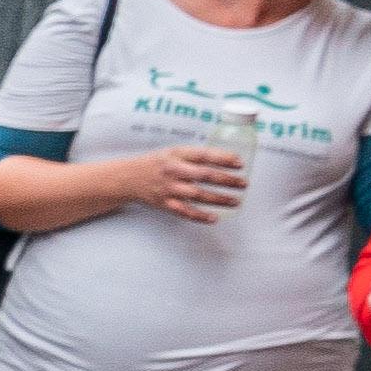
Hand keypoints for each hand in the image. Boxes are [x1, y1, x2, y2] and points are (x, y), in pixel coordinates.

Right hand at [117, 142, 250, 222]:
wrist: (126, 178)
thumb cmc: (154, 164)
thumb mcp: (172, 152)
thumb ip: (194, 156)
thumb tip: (224, 158)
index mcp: (175, 155)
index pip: (203, 155)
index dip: (223, 159)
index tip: (240, 163)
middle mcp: (172, 171)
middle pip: (204, 176)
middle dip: (227, 180)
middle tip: (243, 184)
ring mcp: (168, 189)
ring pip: (198, 195)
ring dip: (219, 199)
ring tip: (236, 201)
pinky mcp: (165, 203)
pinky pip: (185, 212)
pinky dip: (200, 216)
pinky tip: (214, 218)